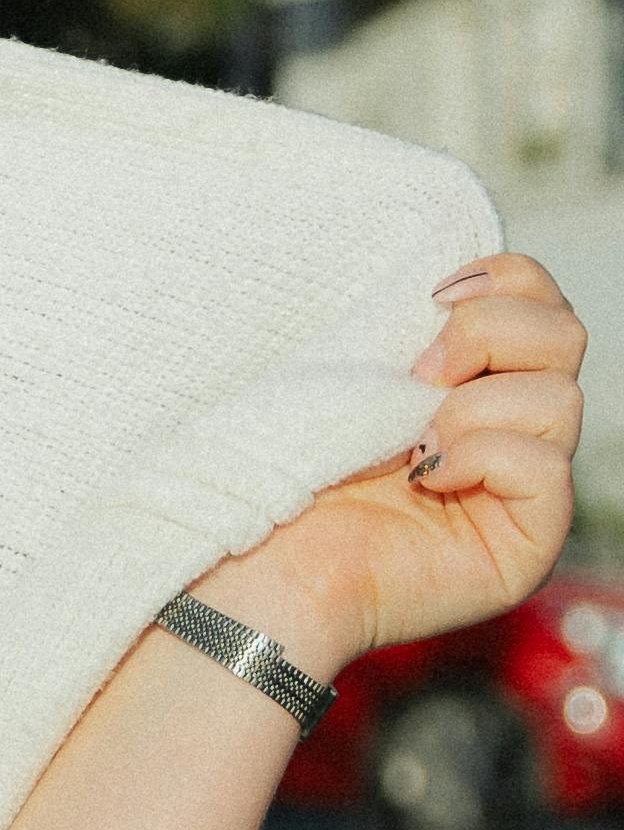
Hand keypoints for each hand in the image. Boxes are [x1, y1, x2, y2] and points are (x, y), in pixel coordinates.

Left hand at [200, 254, 589, 680]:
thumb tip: (458, 277)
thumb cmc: (294, 461)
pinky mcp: (526, 543)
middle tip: (418, 374)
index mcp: (481, 379)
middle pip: (567, 336)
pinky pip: (546, 468)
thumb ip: (421, 324)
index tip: (430, 298)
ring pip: (562, 399)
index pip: (542, 301)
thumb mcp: (357, 369)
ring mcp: (525, 489)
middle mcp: (515, 429)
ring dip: (474, 407)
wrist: (263, 552)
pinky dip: (485, 457)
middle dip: (489, 334)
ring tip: (411, 442)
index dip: (506, 280)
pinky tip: (427, 478)